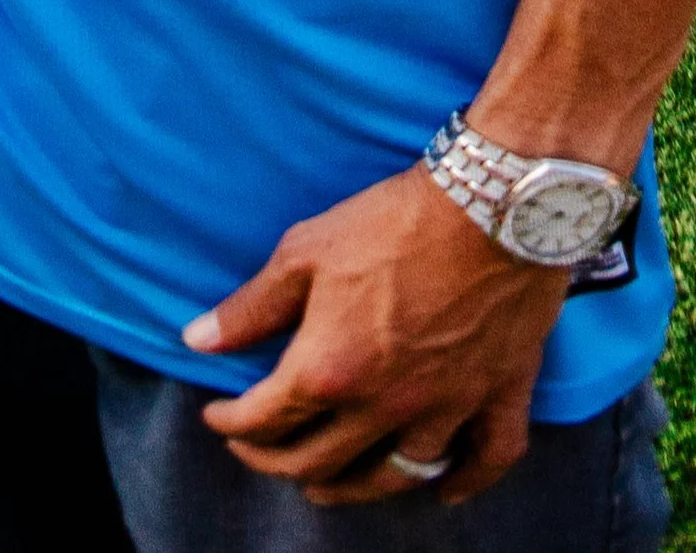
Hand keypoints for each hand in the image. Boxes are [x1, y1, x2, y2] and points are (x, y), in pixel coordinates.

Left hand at [184, 166, 566, 508]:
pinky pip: (485, 460)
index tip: (218, 417)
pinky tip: (446, 494)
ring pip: (394, 478)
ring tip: (327, 487)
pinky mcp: (498, 395)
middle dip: (276, 462)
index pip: (264, 420)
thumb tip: (198, 342)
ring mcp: (445, 409)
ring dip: (354, 488)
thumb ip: (251, 307)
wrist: (490, 202)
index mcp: (330, 372)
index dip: (231, 423)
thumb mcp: (305, 251)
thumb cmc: (392, 220)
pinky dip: (464, 483)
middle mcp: (384, 406)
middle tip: (259, 452)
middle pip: (320, 461)